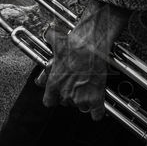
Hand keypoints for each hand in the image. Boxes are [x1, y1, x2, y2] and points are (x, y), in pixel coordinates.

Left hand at [41, 1, 129, 120]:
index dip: (54, 97)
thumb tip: (47, 31)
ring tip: (88, 90)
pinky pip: (96, 114)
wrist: (91, 46)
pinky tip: (98, 109)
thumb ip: (50, 40)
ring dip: (84, 101)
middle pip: (66, 103)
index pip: (49, 101)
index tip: (58, 94)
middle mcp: (65, 94)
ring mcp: (81, 98)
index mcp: (54, 84)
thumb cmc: (73, 45)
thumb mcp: (57, 42)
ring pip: (81, 107)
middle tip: (77, 84)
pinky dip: (98, 112)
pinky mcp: (95, 99)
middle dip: (71, 95)